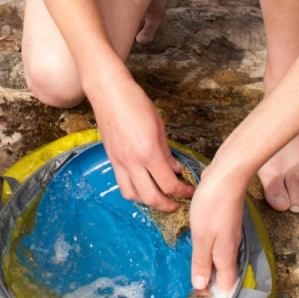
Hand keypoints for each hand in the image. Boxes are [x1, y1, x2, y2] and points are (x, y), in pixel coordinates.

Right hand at [90, 73, 194, 210]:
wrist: (109, 93)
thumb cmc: (135, 103)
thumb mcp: (158, 126)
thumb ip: (166, 151)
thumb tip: (174, 169)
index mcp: (148, 152)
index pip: (168, 183)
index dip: (182, 192)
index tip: (189, 192)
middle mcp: (132, 162)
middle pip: (151, 197)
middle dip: (167, 205)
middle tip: (177, 203)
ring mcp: (119, 162)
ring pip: (133, 195)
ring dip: (148, 202)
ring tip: (159, 198)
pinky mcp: (111, 159)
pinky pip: (122, 184)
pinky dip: (134, 191)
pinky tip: (143, 186)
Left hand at [189, 164, 244, 294]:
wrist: (227, 176)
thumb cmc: (213, 205)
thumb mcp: (202, 236)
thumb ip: (202, 261)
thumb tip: (202, 287)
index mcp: (226, 255)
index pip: (226, 286)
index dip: (212, 294)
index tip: (195, 296)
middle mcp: (231, 247)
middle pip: (224, 273)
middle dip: (209, 282)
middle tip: (188, 284)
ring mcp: (229, 234)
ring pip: (220, 258)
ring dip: (207, 264)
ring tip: (189, 266)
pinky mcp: (224, 222)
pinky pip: (217, 243)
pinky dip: (207, 248)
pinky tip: (196, 243)